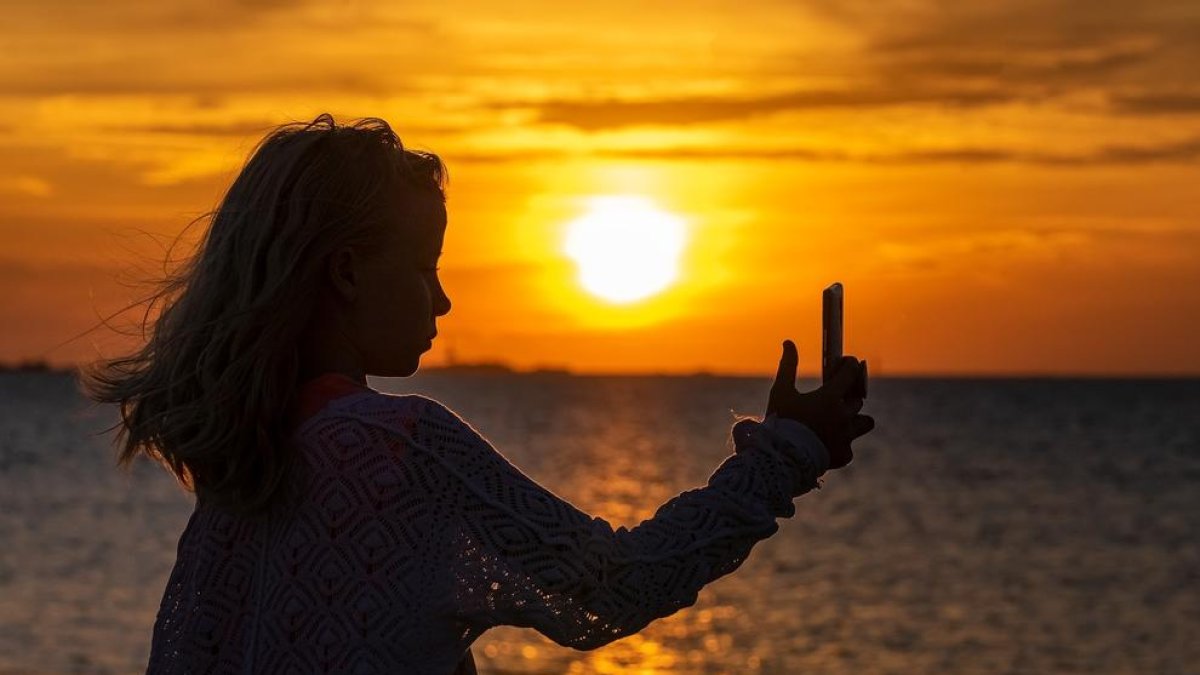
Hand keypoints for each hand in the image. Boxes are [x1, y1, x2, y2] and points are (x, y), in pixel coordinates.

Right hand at [765, 340, 873, 469]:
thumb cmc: (780, 421)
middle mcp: (843, 415)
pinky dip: (842, 444)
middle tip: (837, 394)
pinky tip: (829, 444)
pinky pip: (849, 446)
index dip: (850, 364)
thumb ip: (787, 366)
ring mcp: (846, 436)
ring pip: (864, 422)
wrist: (780, 459)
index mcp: (829, 397)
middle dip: (848, 394)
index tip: (847, 362)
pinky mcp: (844, 455)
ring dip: (855, 419)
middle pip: (857, 398)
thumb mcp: (781, 392)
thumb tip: (789, 342)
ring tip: (841, 420)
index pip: (851, 373)